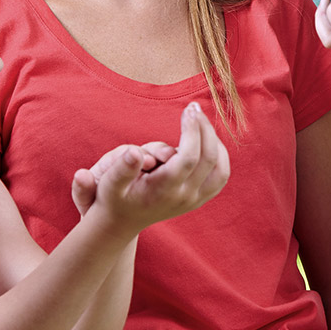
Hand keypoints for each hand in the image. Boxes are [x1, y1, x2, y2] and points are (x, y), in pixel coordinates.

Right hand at [86, 103, 228, 232]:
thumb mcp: (109, 184)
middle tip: (194, 108)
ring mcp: (194, 200)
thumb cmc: (114, 197)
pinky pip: (220, 176)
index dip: (192, 130)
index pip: (189, 157)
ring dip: (215, 142)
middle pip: (209, 159)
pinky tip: (205, 140)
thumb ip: (121, 168)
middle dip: (205, 129)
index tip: (188, 109)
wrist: (122, 221)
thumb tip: (135, 152)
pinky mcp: (199, 199)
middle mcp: (184, 196)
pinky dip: (219, 155)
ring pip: (221, 169)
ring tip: (200, 122)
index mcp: (164, 190)